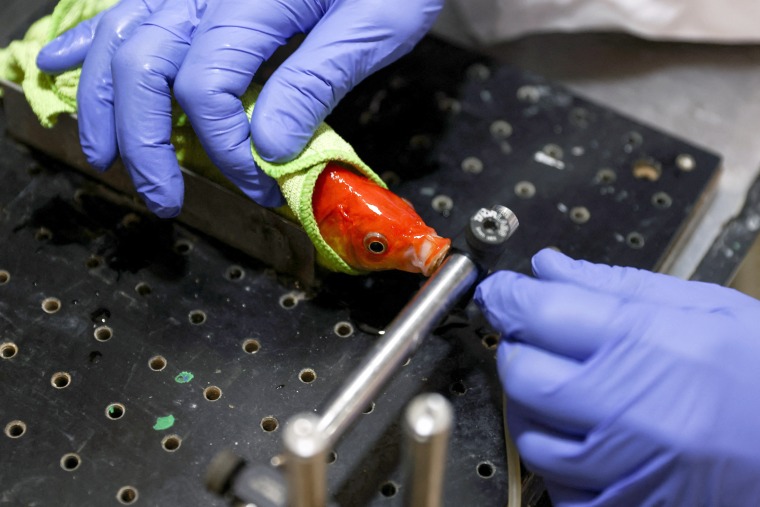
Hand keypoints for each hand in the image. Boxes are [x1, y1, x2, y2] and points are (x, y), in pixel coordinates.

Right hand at [36, 0, 442, 216]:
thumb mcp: (373, 25)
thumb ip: (317, 81)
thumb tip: (268, 147)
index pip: (208, 85)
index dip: (224, 147)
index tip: (258, 185)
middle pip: (146, 65)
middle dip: (147, 143)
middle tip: (162, 198)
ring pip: (123, 38)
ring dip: (104, 103)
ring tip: (104, 156)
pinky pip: (126, 7)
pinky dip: (90, 40)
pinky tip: (60, 65)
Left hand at [474, 249, 759, 505]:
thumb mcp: (704, 309)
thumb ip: (615, 286)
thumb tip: (549, 269)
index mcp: (648, 345)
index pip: (540, 312)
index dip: (509, 297)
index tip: (503, 293)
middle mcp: (629, 411)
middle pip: (522, 375)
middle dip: (520, 351)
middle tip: (541, 342)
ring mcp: (624, 469)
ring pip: (529, 434)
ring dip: (536, 406)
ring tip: (577, 392)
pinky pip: (557, 486)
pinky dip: (561, 459)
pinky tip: (593, 439)